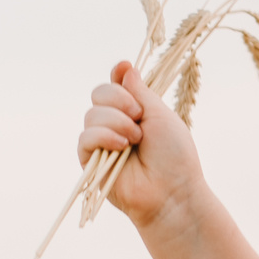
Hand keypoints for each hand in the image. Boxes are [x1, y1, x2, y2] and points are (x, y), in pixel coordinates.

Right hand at [77, 61, 205, 229]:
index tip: (123, 68)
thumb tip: (125, 67)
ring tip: (135, 140)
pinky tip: (121, 146)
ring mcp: (103, 142)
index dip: (117, 75)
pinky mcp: (91, 161)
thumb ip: (140, 92)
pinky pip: (85, 137)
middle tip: (139, 115)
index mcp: (136, 111)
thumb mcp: (160, 115)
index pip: (117, 85)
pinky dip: (104, 136)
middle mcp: (117, 123)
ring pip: (92, 114)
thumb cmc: (173, 156)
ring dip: (116, 122)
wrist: (171, 191)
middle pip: (99, 93)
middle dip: (118, 99)